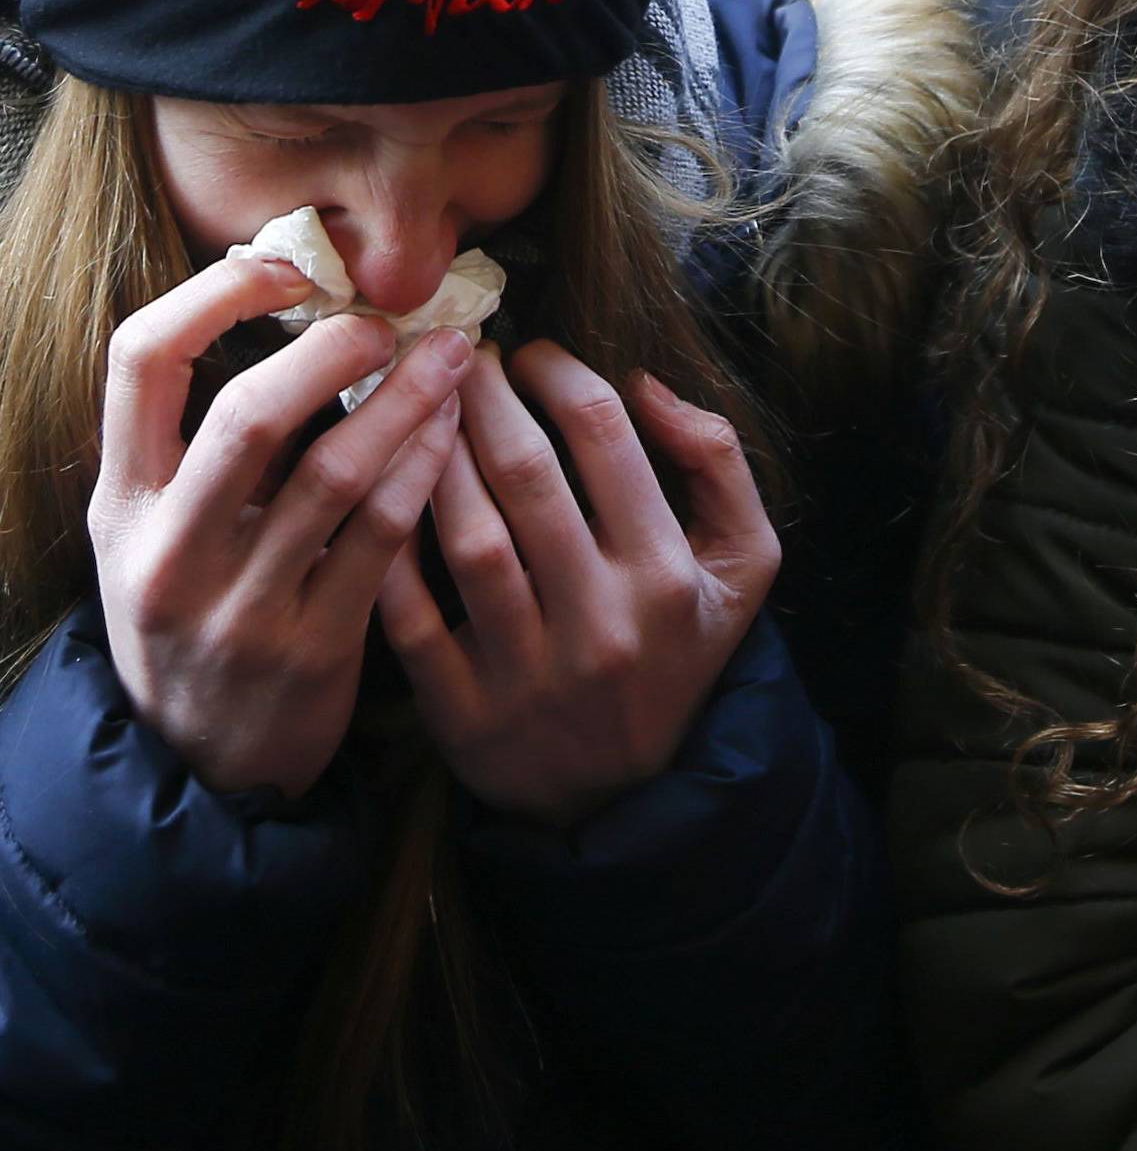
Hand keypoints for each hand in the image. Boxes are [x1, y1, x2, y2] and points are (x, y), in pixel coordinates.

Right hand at [88, 255, 471, 797]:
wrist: (203, 768)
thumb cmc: (199, 615)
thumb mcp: (163, 533)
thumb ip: (204, 445)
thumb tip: (301, 311)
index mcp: (122, 504)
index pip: (140, 361)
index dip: (214, 294)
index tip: (286, 265)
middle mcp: (168, 551)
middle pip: (247, 415)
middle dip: (331, 351)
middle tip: (387, 320)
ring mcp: (239, 607)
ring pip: (334, 474)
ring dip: (405, 401)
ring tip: (454, 356)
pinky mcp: (312, 649)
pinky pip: (383, 538)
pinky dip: (426, 470)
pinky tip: (455, 433)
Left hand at [376, 342, 779, 828]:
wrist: (624, 796)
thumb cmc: (677, 649)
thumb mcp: (740, 562)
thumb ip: (718, 462)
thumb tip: (645, 387)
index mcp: (666, 574)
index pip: (604, 435)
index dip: (559, 372)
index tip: (532, 354)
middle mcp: (600, 622)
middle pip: (526, 473)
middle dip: (485, 395)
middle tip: (462, 360)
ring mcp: (527, 671)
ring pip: (465, 535)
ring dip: (433, 454)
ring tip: (421, 408)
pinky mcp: (461, 712)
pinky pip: (409, 611)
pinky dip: (390, 545)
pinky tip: (381, 490)